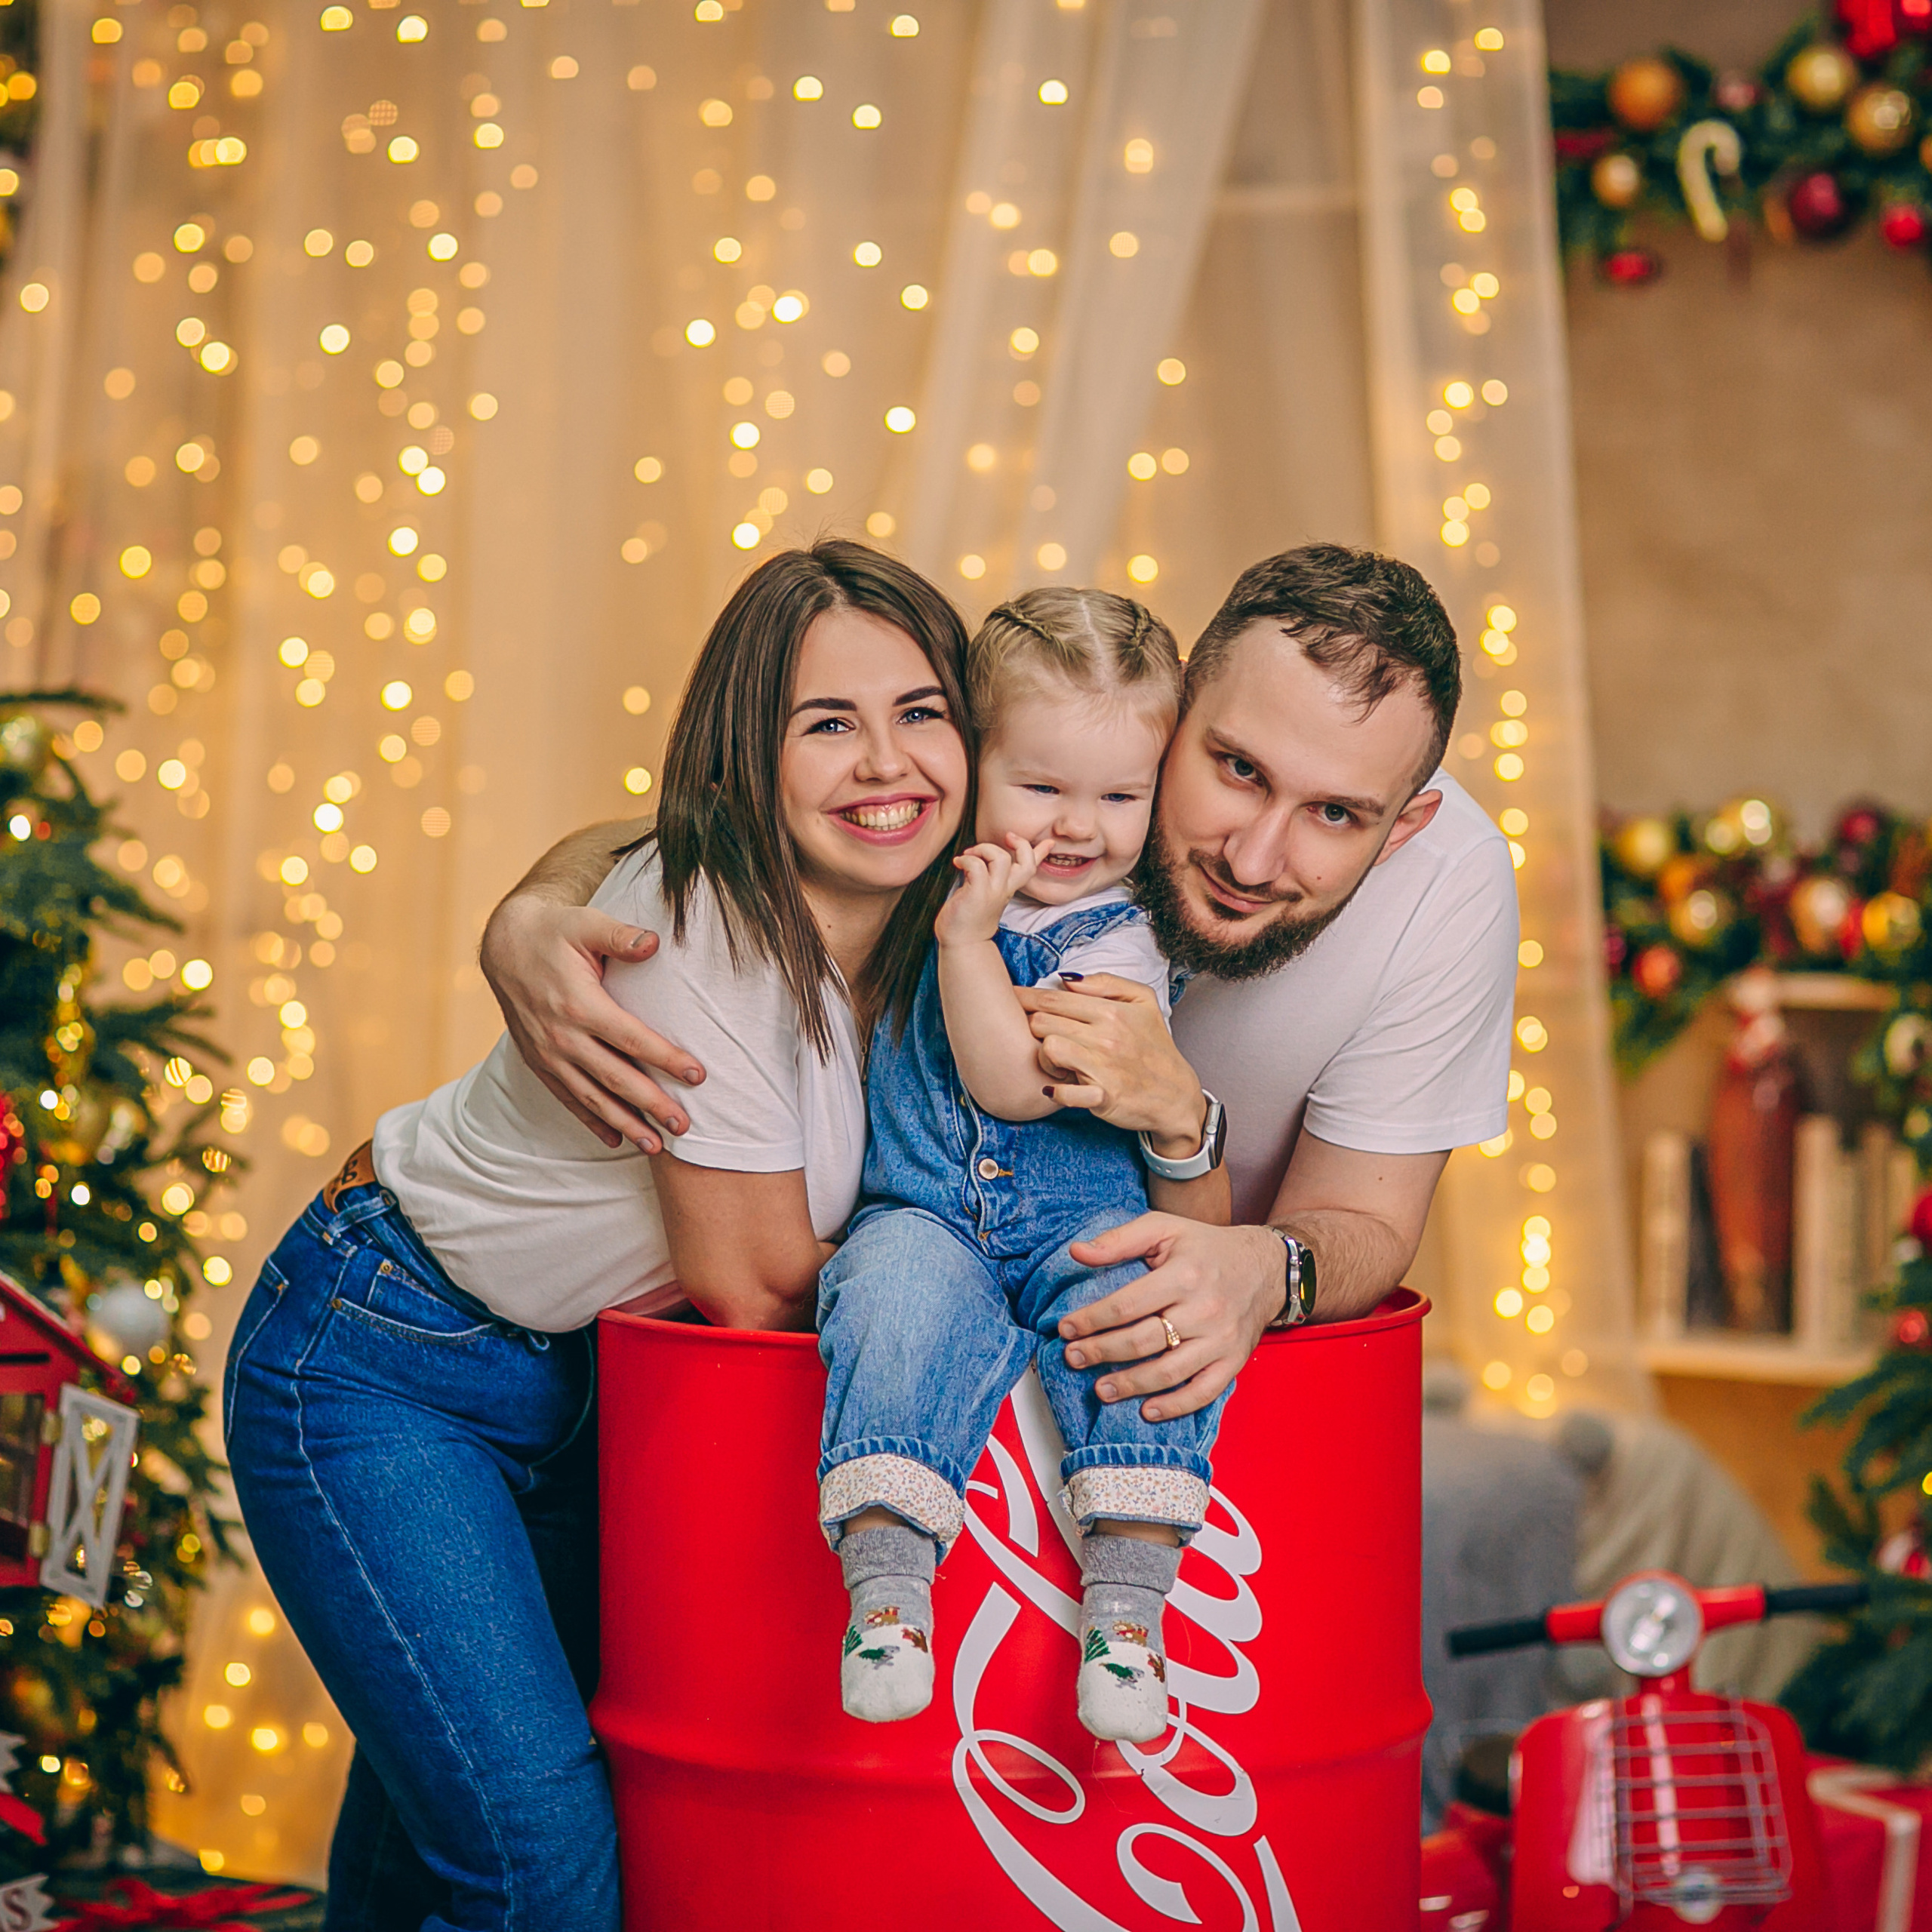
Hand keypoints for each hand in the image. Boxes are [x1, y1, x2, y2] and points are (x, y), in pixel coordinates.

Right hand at [479, 896, 705, 1150]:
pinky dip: (591, 1122)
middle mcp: (562, 1036)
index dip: (666, 1059)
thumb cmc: (555, 932)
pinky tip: (615, 1139)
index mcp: (579, 1004)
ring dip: (625, 1124)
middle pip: (615, 1078)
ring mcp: (548, 1054)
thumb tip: (655, 942)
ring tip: (655, 1146)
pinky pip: (568, 1098)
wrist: (504, 945)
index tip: (697, 1076)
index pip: (632, 1039)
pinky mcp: (539, 1062)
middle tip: (684, 1126)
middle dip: (652, 1105)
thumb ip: (621, 936)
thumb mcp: (586, 924)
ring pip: (591, 1098)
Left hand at [934, 835, 1050, 946]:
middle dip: (1020, 843)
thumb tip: (982, 862)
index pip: (1030, 869)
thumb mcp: (984, 894)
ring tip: (969, 855)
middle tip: (1005, 838)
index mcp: (1008, 888)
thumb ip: (988, 878)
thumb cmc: (968, 918)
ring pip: (1000, 858)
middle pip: (1026, 862)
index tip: (1049, 842)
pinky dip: (966, 859)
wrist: (962, 943)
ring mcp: (992, 892)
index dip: (1041, 853)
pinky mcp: (977, 894)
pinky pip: (977, 866)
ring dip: (984, 849)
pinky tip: (958, 863)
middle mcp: (1004, 890)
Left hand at [1016, 975, 1203, 1151]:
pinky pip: (1062, 1091)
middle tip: (1039, 1035)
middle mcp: (1105, 1037)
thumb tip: (1069, 979)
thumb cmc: (1155, 1047)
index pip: (1054, 998)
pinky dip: (1055, 1090)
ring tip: (1054, 1060)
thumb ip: (1107, 983)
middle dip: (1032, 1026)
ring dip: (1042, 1056)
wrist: (1176, 1095)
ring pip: (1047, 1050)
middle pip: (1042, 1022)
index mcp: (1111, 1012)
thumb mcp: (1144, 1001)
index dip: (1026, 997)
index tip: (1012, 998)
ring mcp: (1103, 1067)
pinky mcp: (1101, 1096)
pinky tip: (1056, 1087)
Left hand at [1057, 1217, 1285, 1419]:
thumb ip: (1119, 1240)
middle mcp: (1204, 1309)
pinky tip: (1147, 1411)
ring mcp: (1221, 1340)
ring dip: (1130, 1385)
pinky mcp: (1233, 1361)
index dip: (1090, 1320)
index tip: (1065, 1329)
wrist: (1265, 1267)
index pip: (1126, 1305)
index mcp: (1184, 1275)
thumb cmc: (1206, 1248)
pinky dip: (1175, 1406)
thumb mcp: (1164, 1229)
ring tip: (1100, 1389)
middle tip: (1073, 1358)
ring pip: (1168, 1372)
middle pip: (1142, 1341)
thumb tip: (1076, 1251)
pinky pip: (1203, 1392)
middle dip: (1101, 1352)